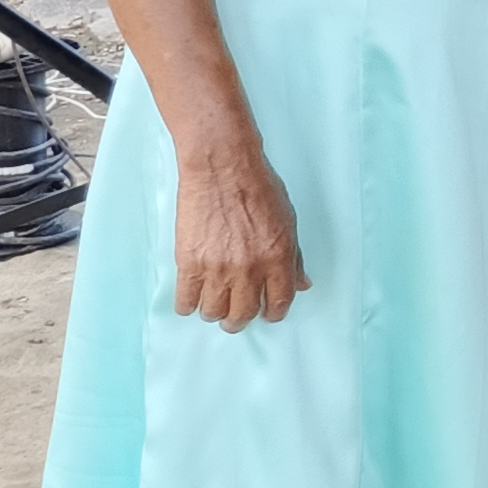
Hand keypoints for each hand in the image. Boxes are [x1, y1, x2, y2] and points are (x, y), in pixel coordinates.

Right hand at [171, 144, 307, 328]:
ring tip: (214, 304)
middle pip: (243, 314)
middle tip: (235, 316)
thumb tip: (301, 283)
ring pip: (214, 312)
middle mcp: (250, 269)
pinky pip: (185, 301)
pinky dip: (188, 305)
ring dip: (214, 312)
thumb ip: (294, 257)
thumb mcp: (288, 221)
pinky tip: (192, 298)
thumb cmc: (257, 187)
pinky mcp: (189, 263)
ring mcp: (218, 268)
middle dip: (240, 319)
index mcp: (278, 258)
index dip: (273, 313)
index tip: (267, 314)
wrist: (222, 168)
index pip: (279, 302)